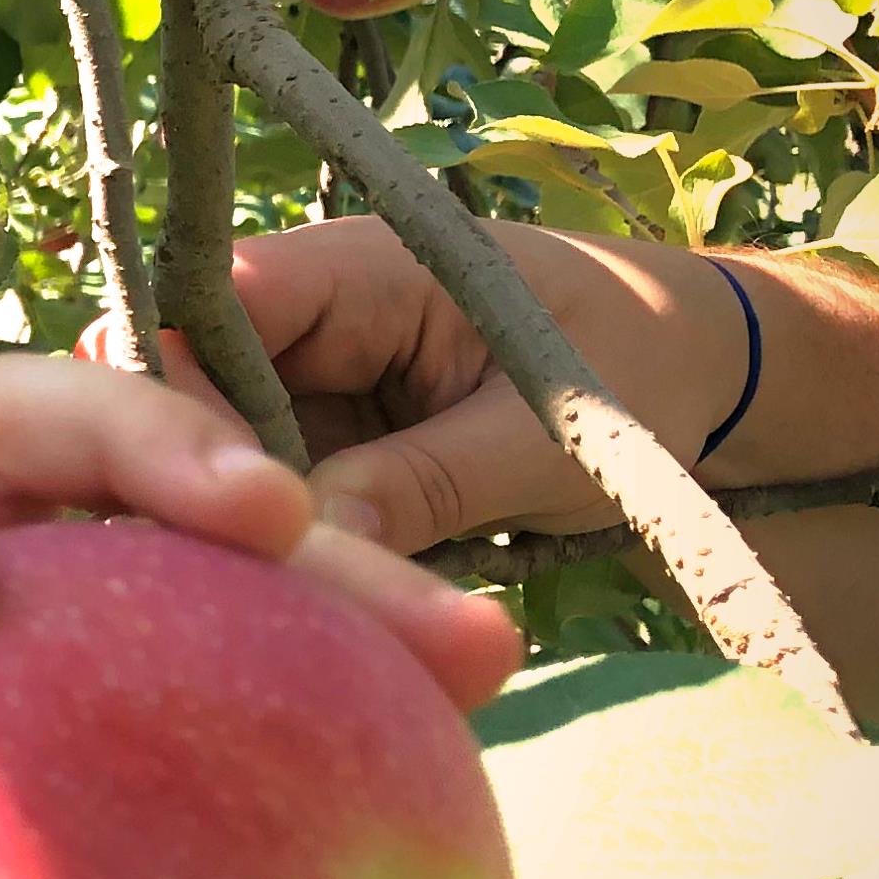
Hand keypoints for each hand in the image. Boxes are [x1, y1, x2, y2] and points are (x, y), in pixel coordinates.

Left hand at [0, 354, 521, 878]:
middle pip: (2, 441)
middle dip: (126, 440)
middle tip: (256, 523)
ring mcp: (52, 605)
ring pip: (166, 503)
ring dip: (308, 535)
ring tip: (447, 637)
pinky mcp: (169, 648)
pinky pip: (275, 624)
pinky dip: (368, 643)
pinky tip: (481, 688)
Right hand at [91, 215, 752, 553]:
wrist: (704, 381)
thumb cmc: (640, 372)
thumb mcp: (541, 436)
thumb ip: (423, 483)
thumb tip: (305, 541)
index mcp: (359, 269)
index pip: (206, 306)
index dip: (173, 398)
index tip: (209, 508)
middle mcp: (307, 319)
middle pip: (188, 391)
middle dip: (205, 488)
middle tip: (242, 587)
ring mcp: (306, 385)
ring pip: (219, 459)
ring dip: (243, 534)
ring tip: (280, 608)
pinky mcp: (322, 445)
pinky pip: (269, 498)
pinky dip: (285, 553)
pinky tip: (304, 606)